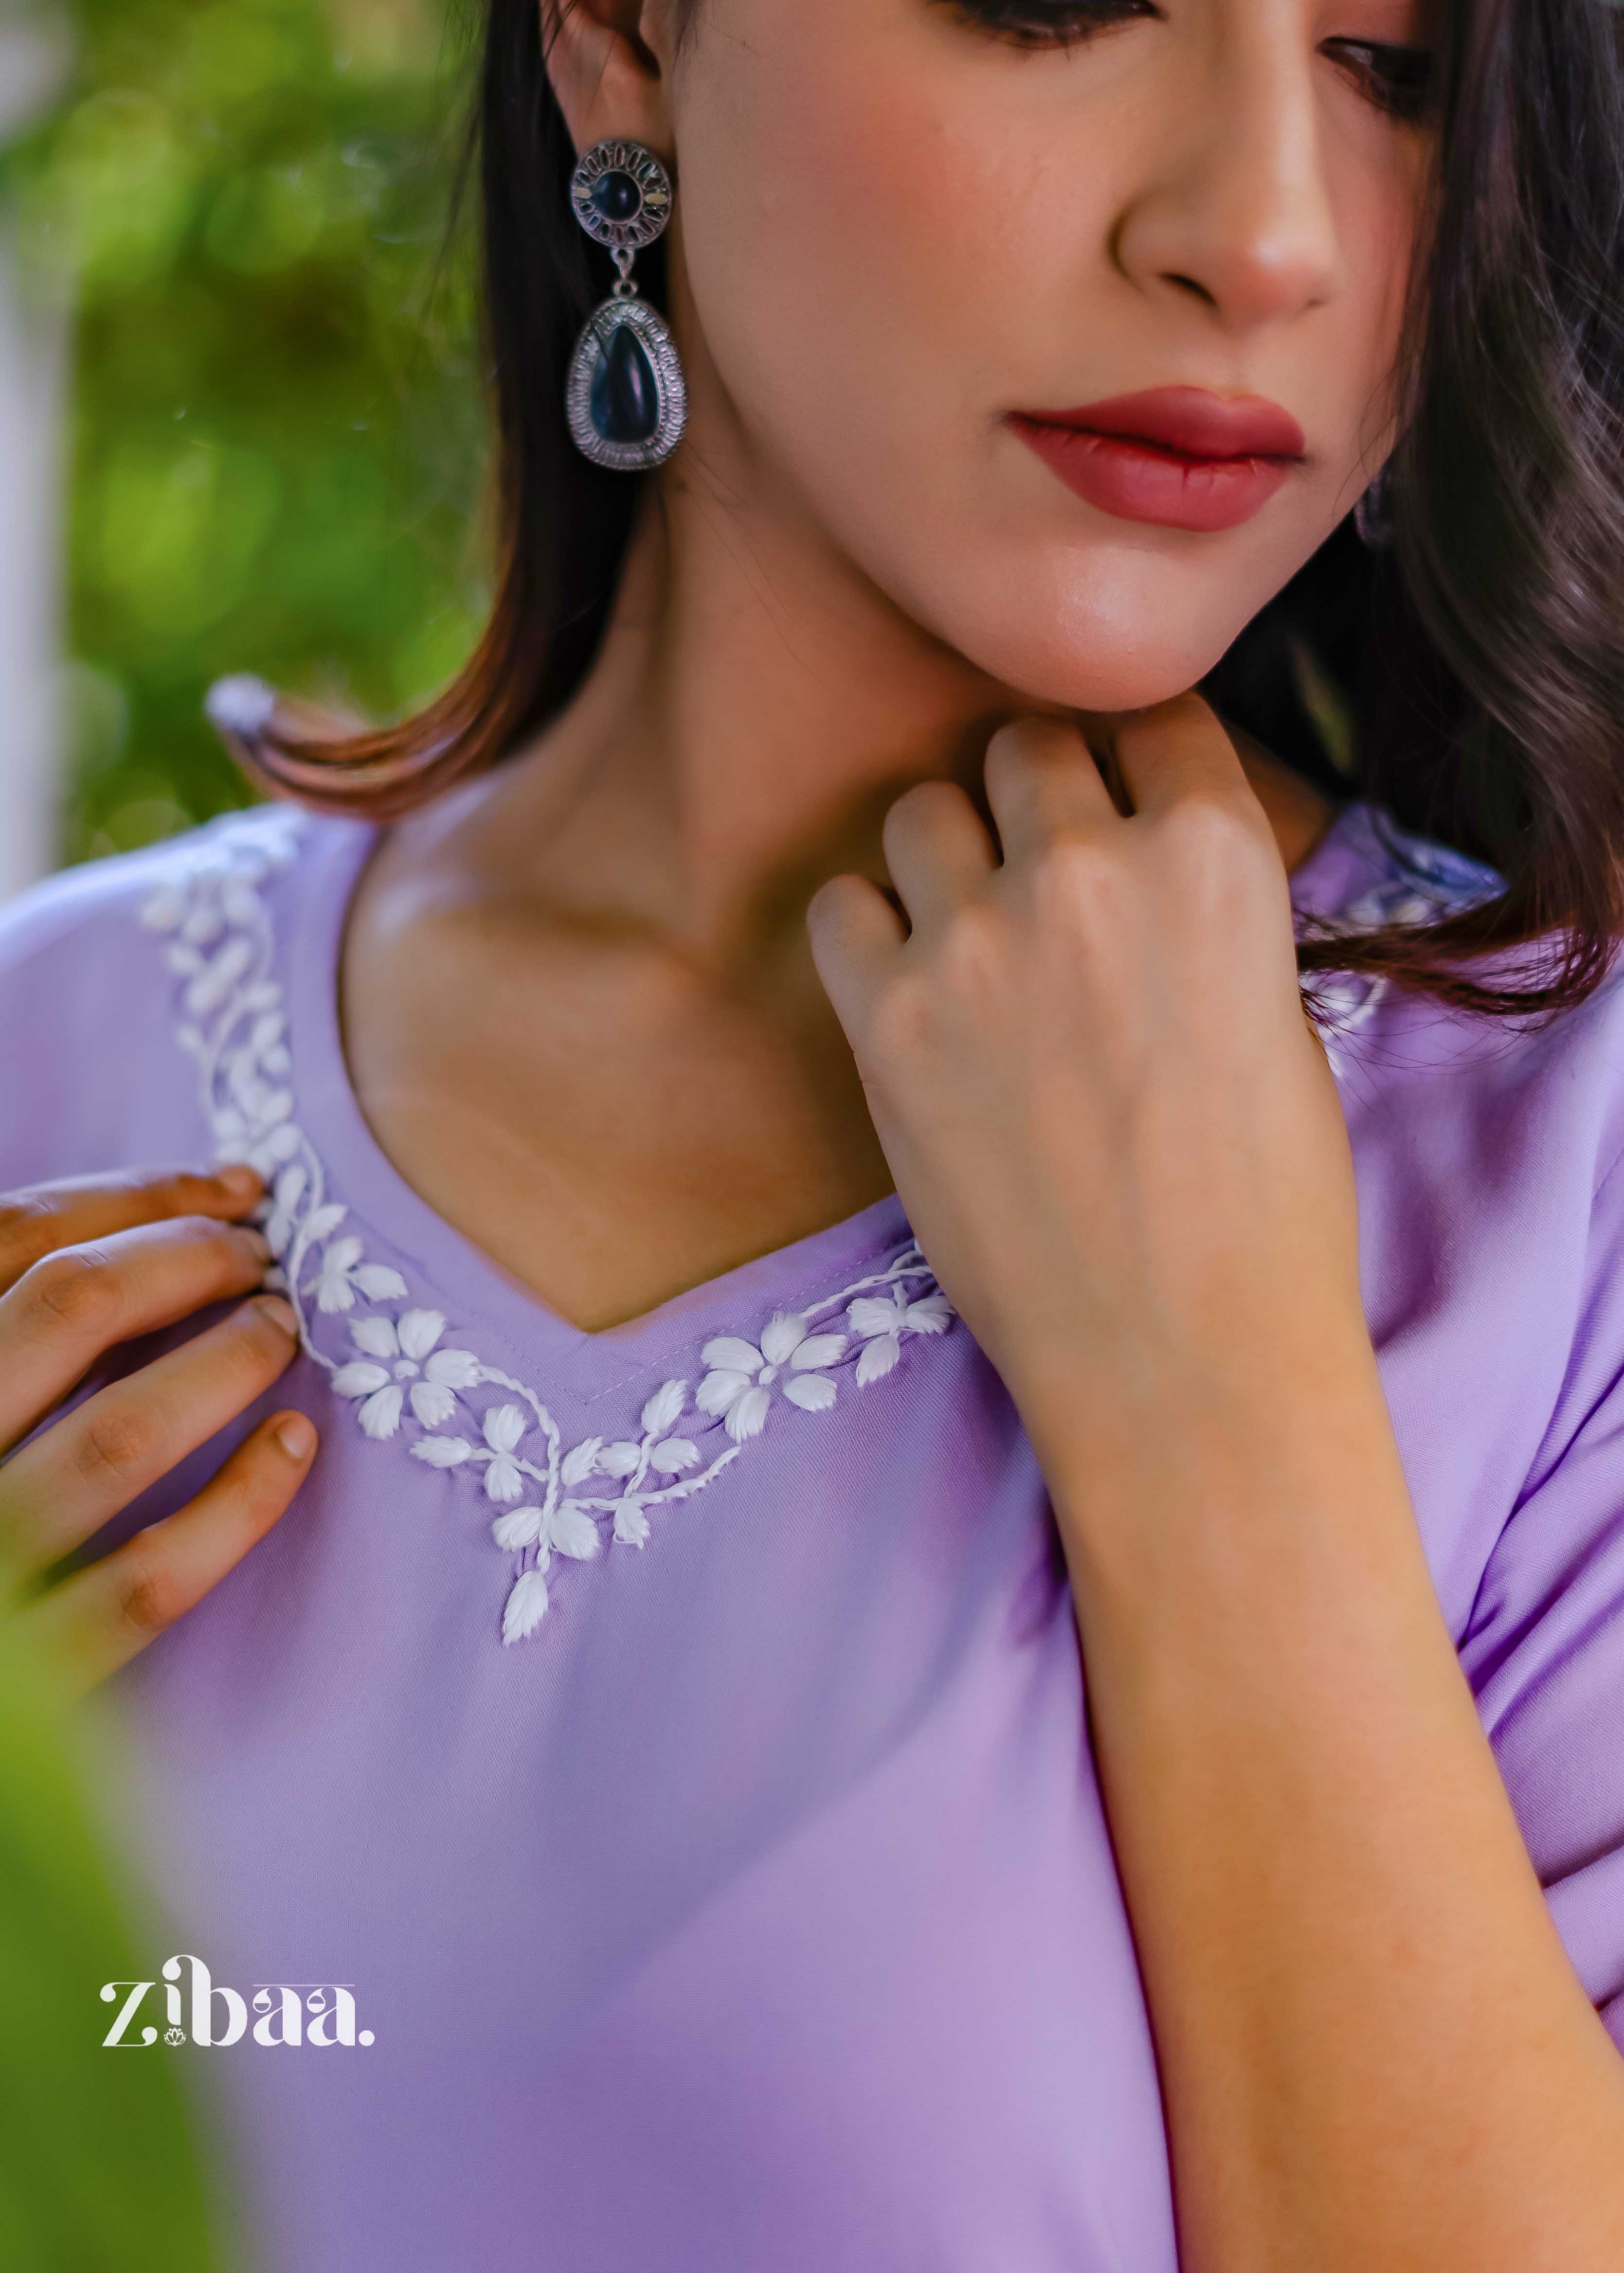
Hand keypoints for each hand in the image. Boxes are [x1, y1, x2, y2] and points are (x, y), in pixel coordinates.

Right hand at [0, 1167, 316, 1693]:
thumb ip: (17, 1328)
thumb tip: (142, 1232)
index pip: (10, 1235)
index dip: (139, 1197)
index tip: (237, 1189)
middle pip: (70, 1310)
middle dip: (189, 1260)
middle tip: (266, 1257)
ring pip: (118, 1437)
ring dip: (224, 1364)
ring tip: (283, 1330)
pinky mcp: (31, 1678)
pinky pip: (145, 1584)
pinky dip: (236, 1506)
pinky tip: (293, 1446)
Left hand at [807, 694, 1367, 1496]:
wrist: (1181, 1354)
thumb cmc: (1261, 1208)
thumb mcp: (1276, 1016)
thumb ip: (1202, 910)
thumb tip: (1145, 858)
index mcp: (1214, 856)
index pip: (1152, 717)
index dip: (1133, 759)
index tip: (1122, 798)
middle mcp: (1088, 871)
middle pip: (1025, 746)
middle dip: (1034, 796)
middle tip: (1041, 873)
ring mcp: (976, 941)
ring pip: (922, 808)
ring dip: (944, 854)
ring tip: (971, 931)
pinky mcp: (888, 1021)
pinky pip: (839, 905)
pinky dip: (867, 930)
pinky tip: (907, 986)